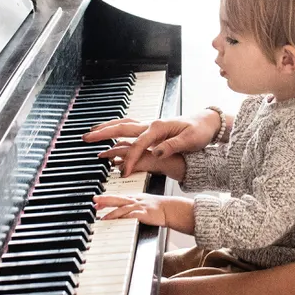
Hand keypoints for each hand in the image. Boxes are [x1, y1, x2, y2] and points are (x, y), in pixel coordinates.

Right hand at [84, 110, 220, 175]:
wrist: (208, 122)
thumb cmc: (200, 131)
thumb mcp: (190, 140)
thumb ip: (172, 145)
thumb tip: (157, 151)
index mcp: (159, 127)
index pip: (138, 144)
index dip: (130, 159)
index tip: (125, 172)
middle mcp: (151, 124)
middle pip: (122, 128)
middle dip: (103, 133)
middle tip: (86, 138)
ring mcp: (150, 125)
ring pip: (123, 125)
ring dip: (107, 128)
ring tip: (92, 132)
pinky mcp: (152, 129)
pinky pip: (129, 128)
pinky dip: (117, 129)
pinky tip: (110, 134)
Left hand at [94, 194, 194, 233]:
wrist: (172, 209)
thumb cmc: (160, 208)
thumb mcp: (145, 204)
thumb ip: (135, 206)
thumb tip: (125, 213)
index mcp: (135, 197)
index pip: (118, 196)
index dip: (106, 198)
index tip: (96, 200)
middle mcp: (135, 200)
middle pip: (117, 199)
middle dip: (105, 200)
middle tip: (94, 201)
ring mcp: (139, 207)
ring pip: (122, 208)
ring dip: (111, 213)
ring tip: (102, 218)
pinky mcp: (144, 214)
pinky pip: (131, 216)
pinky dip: (123, 219)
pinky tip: (117, 222)